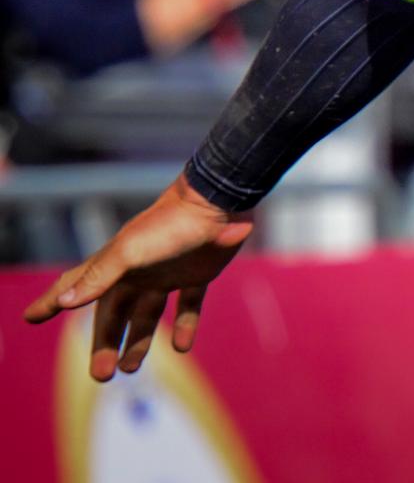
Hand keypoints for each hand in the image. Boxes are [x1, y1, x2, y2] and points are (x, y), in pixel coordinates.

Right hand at [22, 174, 253, 380]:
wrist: (218, 204)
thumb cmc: (169, 227)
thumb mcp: (128, 253)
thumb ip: (98, 278)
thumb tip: (63, 303)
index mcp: (114, 265)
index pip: (75, 286)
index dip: (52, 301)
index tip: (30, 318)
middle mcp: (138, 271)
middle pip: (114, 314)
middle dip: (105, 343)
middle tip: (101, 375)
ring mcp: (168, 273)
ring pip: (147, 315)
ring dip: (138, 342)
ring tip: (129, 369)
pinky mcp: (198, 275)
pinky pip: (187, 306)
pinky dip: (184, 326)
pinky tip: (181, 346)